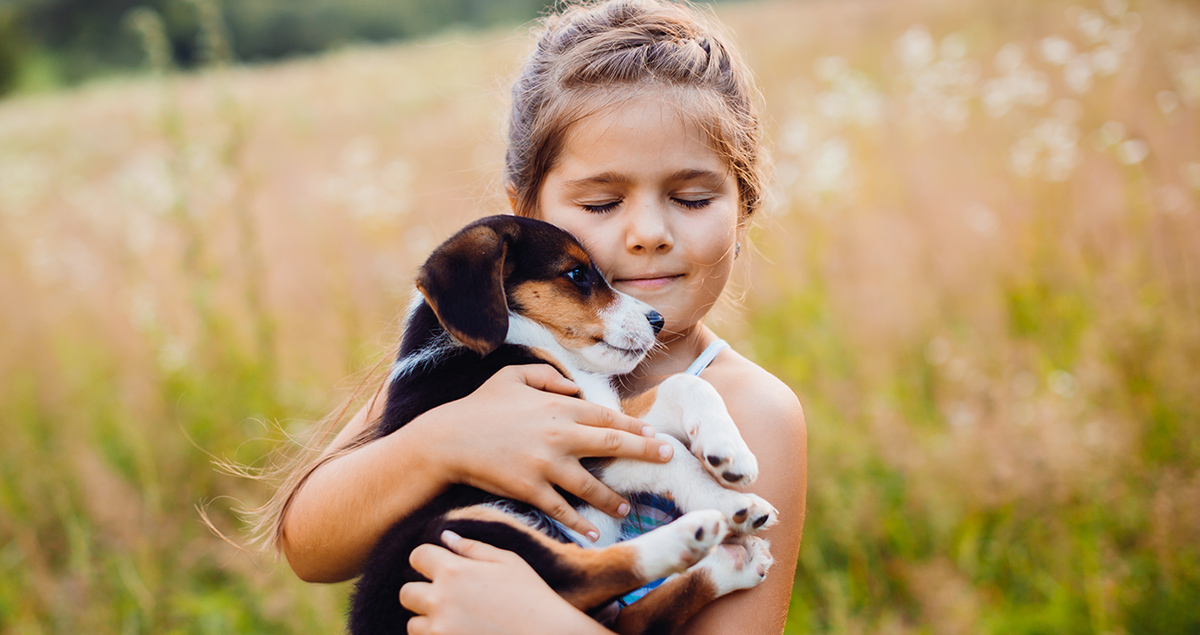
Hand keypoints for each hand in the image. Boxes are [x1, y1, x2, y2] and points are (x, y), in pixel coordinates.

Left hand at [400, 531, 607, 634]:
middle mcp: (441, 600)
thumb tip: (445, 536)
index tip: (439, 566)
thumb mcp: (508, 562)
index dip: (427, 559)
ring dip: (428, 621)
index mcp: (454, 571)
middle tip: (447, 596)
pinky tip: (460, 633)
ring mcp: (440, 630)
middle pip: (406, 592)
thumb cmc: (532, 596)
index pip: (417, 556)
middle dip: (422, 592)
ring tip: (456, 620)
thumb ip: (473, 548)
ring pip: (413, 624)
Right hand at [413, 364, 673, 539]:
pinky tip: (592, 532)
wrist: (447, 439)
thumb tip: (574, 386)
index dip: (634, 426)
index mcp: (557, 405)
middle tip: (668, 457)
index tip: (655, 434)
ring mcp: (545, 464)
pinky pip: (561, 509)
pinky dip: (579, 522)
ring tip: (626, 508)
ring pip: (591, 484)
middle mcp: (558, 434)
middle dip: (644, 451)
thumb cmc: (480, 406)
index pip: (606, 416)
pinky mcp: (530, 489)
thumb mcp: (513, 376)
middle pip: (612, 444)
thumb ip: (547, 375)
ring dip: (613, 498)